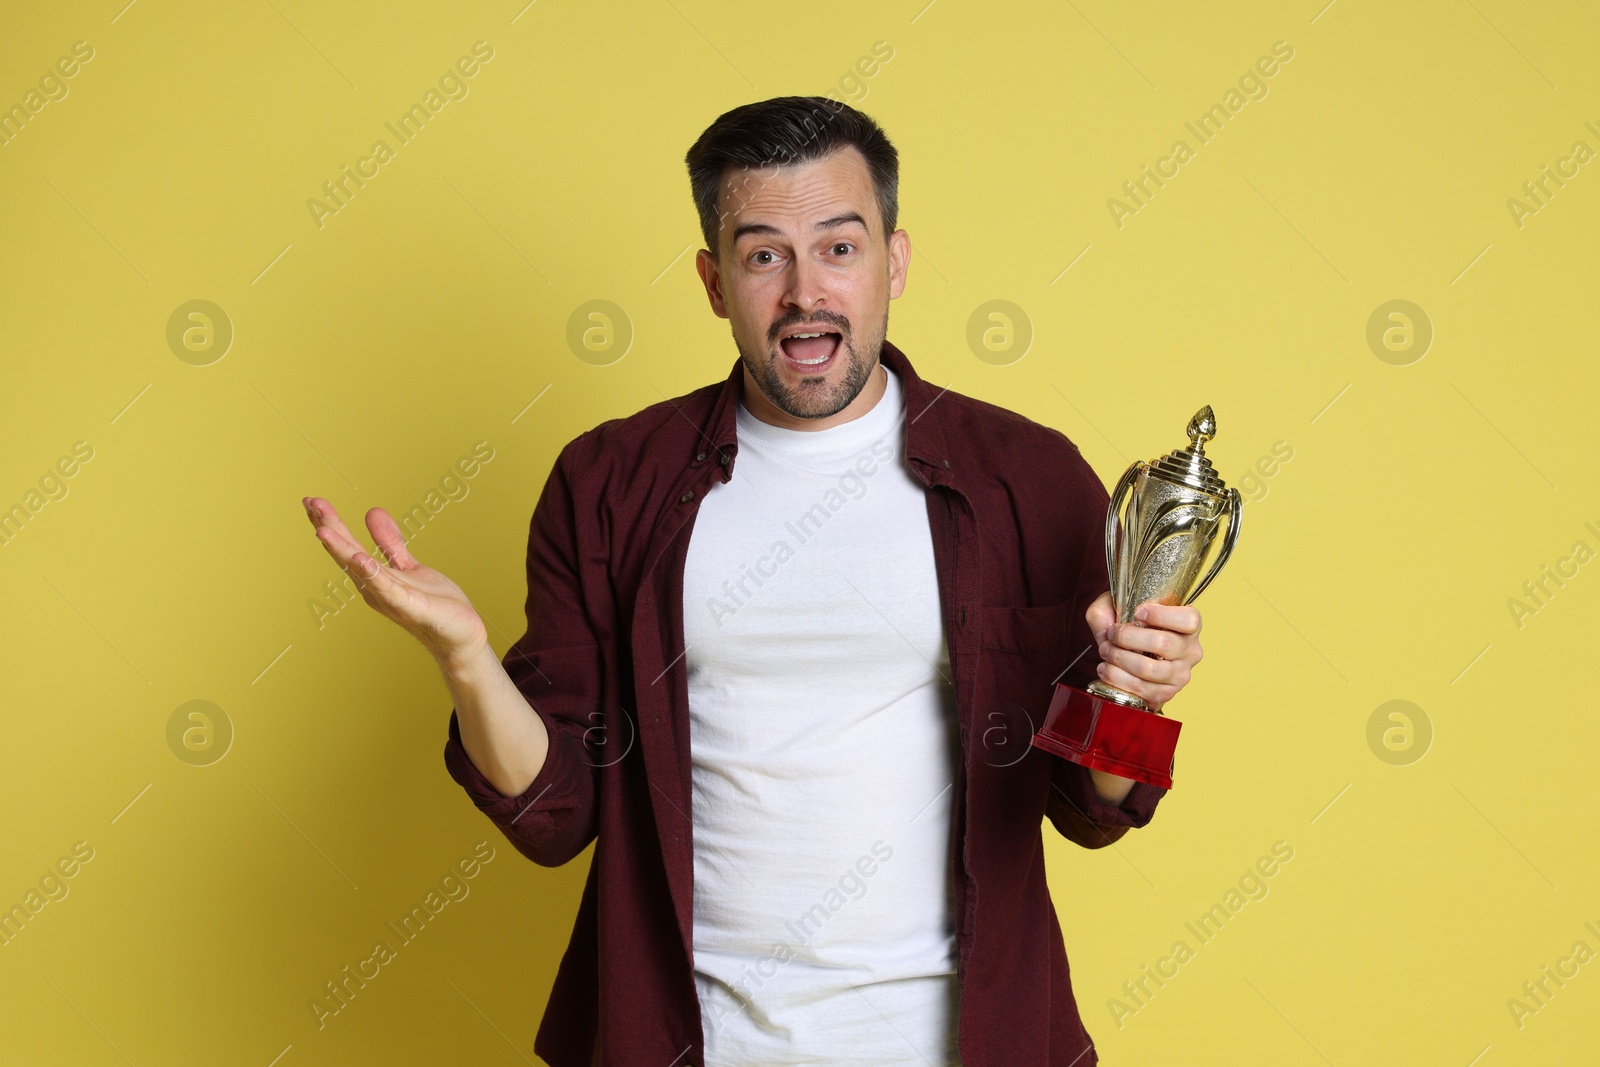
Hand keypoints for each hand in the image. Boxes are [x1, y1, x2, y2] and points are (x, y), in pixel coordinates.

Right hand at [303, 495, 488, 668]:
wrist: (460, 634)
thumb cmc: (434, 603)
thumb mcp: (408, 565)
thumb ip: (389, 542)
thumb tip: (371, 511)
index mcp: (373, 577)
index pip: (347, 545)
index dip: (330, 523)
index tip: (312, 500)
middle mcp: (375, 588)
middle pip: (347, 554)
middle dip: (328, 528)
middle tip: (309, 501)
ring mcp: (390, 598)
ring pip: (361, 570)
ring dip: (341, 551)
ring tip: (322, 531)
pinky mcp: (409, 606)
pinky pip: (388, 589)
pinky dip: (372, 574)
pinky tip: (361, 559)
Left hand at [1085, 590, 1202, 712]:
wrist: (1132, 654)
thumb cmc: (1131, 626)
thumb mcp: (1116, 607)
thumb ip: (1106, 609)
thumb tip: (1105, 628)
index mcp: (1189, 625)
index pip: (1188, 619)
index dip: (1162, 615)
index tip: (1137, 612)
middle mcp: (1190, 651)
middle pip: (1162, 642)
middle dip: (1127, 637)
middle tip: (1112, 634)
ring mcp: (1180, 675)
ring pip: (1149, 669)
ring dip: (1120, 659)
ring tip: (1106, 652)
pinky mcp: (1166, 693)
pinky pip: (1141, 689)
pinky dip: (1117, 679)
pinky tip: (1107, 669)